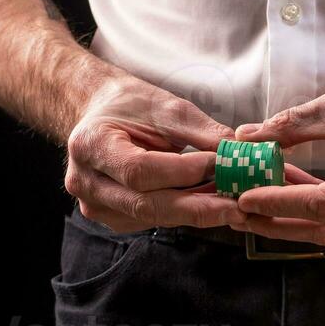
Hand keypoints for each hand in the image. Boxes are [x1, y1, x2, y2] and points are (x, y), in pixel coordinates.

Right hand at [65, 76, 243, 232]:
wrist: (100, 115)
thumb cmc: (129, 105)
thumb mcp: (165, 106)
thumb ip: (200, 131)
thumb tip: (238, 153)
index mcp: (91, 145)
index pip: (140, 171)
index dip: (182, 172)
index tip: (220, 165)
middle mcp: (87, 183)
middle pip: (146, 204)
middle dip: (197, 207)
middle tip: (236, 207)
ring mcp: (96, 206)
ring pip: (153, 217)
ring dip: (195, 211)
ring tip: (230, 202)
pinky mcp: (113, 218)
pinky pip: (153, 220)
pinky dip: (183, 212)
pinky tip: (208, 202)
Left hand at [229, 53, 324, 245]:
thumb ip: (295, 125)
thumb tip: (248, 137)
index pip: (323, 205)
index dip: (279, 203)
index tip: (244, 198)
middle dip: (278, 222)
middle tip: (239, 213)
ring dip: (294, 221)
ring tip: (256, 206)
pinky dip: (318, 216)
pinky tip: (289, 201)